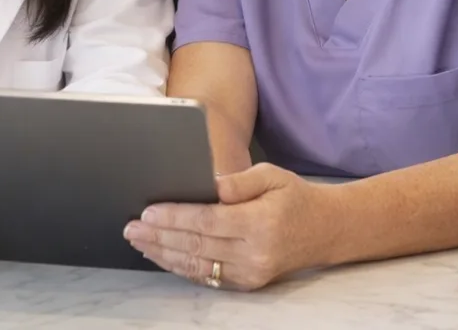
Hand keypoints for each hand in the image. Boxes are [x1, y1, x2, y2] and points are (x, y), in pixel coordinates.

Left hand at [122, 163, 324, 290]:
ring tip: (139, 242)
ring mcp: (251, 272)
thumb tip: (206, 185)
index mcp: (260, 223)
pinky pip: (208, 277)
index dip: (174, 217)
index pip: (207, 221)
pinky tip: (163, 256)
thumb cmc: (295, 196)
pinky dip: (182, 266)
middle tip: (131, 227)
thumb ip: (238, 181)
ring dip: (164, 254)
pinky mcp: (249, 283)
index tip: (148, 211)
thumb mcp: (271, 175)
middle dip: (159, 236)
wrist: (325, 230)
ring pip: (198, 266)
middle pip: (197, 245)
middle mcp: (255, 253)